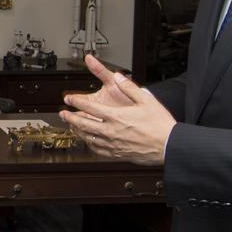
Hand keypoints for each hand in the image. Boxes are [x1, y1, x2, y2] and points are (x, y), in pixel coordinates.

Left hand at [59, 56, 174, 164]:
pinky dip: (89, 145)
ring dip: (77, 131)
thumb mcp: (146, 100)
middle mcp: (111, 131)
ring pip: (88, 138)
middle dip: (70, 117)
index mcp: (116, 117)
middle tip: (62, 113)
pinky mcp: (117, 154)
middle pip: (83, 124)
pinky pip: (98, 150)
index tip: (69, 98)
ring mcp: (113, 144)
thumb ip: (129, 87)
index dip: (76, 102)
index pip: (89, 107)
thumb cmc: (159, 124)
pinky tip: (88, 142)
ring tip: (71, 126)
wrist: (169, 146)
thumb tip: (118, 76)